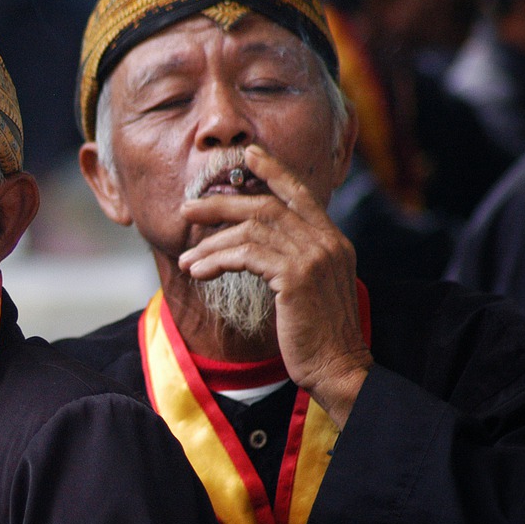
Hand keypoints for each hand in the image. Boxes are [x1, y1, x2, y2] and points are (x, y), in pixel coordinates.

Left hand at [177, 145, 370, 426]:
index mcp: (332, 240)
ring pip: (250, 231)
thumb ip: (292, 260)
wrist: (338, 368)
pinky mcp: (297, 277)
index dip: (273, 171)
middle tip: (188, 208)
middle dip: (221, 204)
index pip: (299, 193)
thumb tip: (254, 247)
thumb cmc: (316, 335)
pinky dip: (216, 260)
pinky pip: (246, 256)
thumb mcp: (308, 288)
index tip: (248, 155)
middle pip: (266, 205)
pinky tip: (199, 272)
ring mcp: (314, 257)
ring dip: (211, 243)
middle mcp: (327, 241)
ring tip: (186, 259)